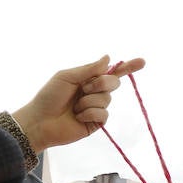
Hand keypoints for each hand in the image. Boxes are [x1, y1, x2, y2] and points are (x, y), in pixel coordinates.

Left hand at [12, 55, 145, 151]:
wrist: (40, 121)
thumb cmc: (49, 96)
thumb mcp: (67, 76)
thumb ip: (89, 69)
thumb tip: (108, 58)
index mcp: (88, 79)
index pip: (112, 72)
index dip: (128, 67)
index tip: (142, 62)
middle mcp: (94, 93)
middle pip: (113, 83)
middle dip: (100, 83)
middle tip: (84, 88)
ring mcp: (95, 108)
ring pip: (107, 99)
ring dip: (89, 101)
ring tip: (74, 107)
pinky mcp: (95, 123)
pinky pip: (103, 114)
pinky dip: (89, 113)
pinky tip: (77, 116)